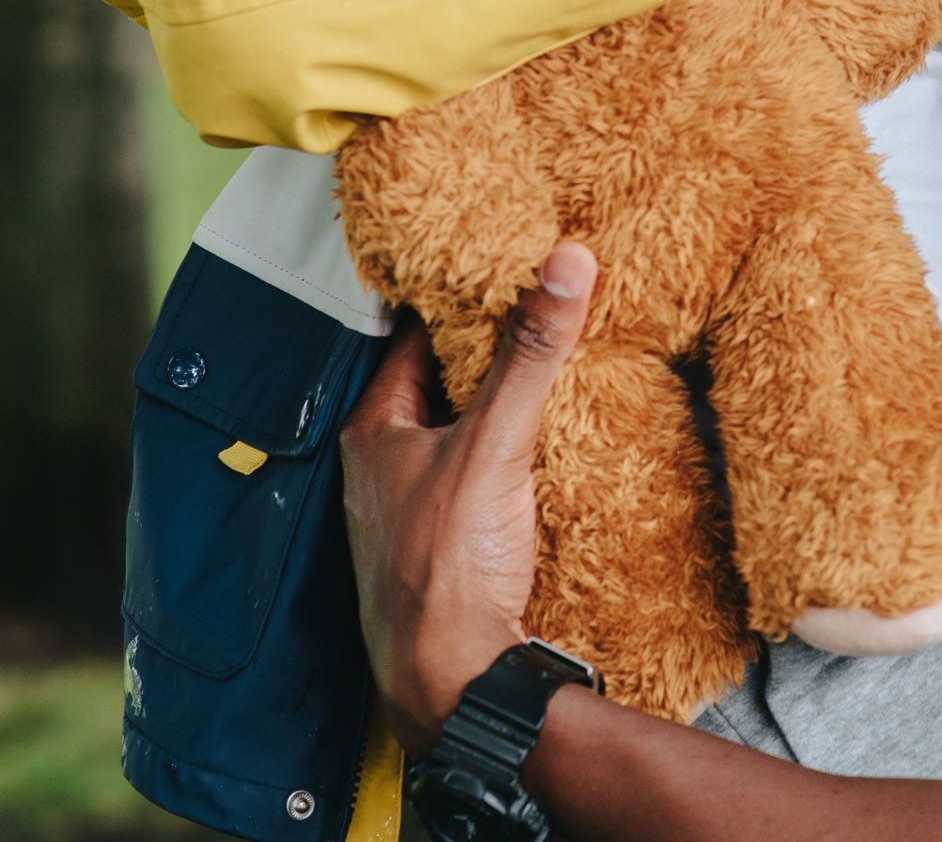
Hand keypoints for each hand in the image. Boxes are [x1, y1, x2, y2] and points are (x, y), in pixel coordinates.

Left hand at [339, 241, 597, 755]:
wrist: (460, 684)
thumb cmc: (447, 572)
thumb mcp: (496, 444)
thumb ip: (532, 354)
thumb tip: (565, 263)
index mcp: (375, 431)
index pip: (416, 335)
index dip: (459, 295)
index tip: (503, 258)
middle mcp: (388, 464)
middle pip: (445, 378)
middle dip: (490, 344)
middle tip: (540, 296)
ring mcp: (419, 504)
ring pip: (465, 426)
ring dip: (504, 398)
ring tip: (555, 354)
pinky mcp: (454, 538)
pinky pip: (484, 469)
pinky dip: (514, 446)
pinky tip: (554, 436)